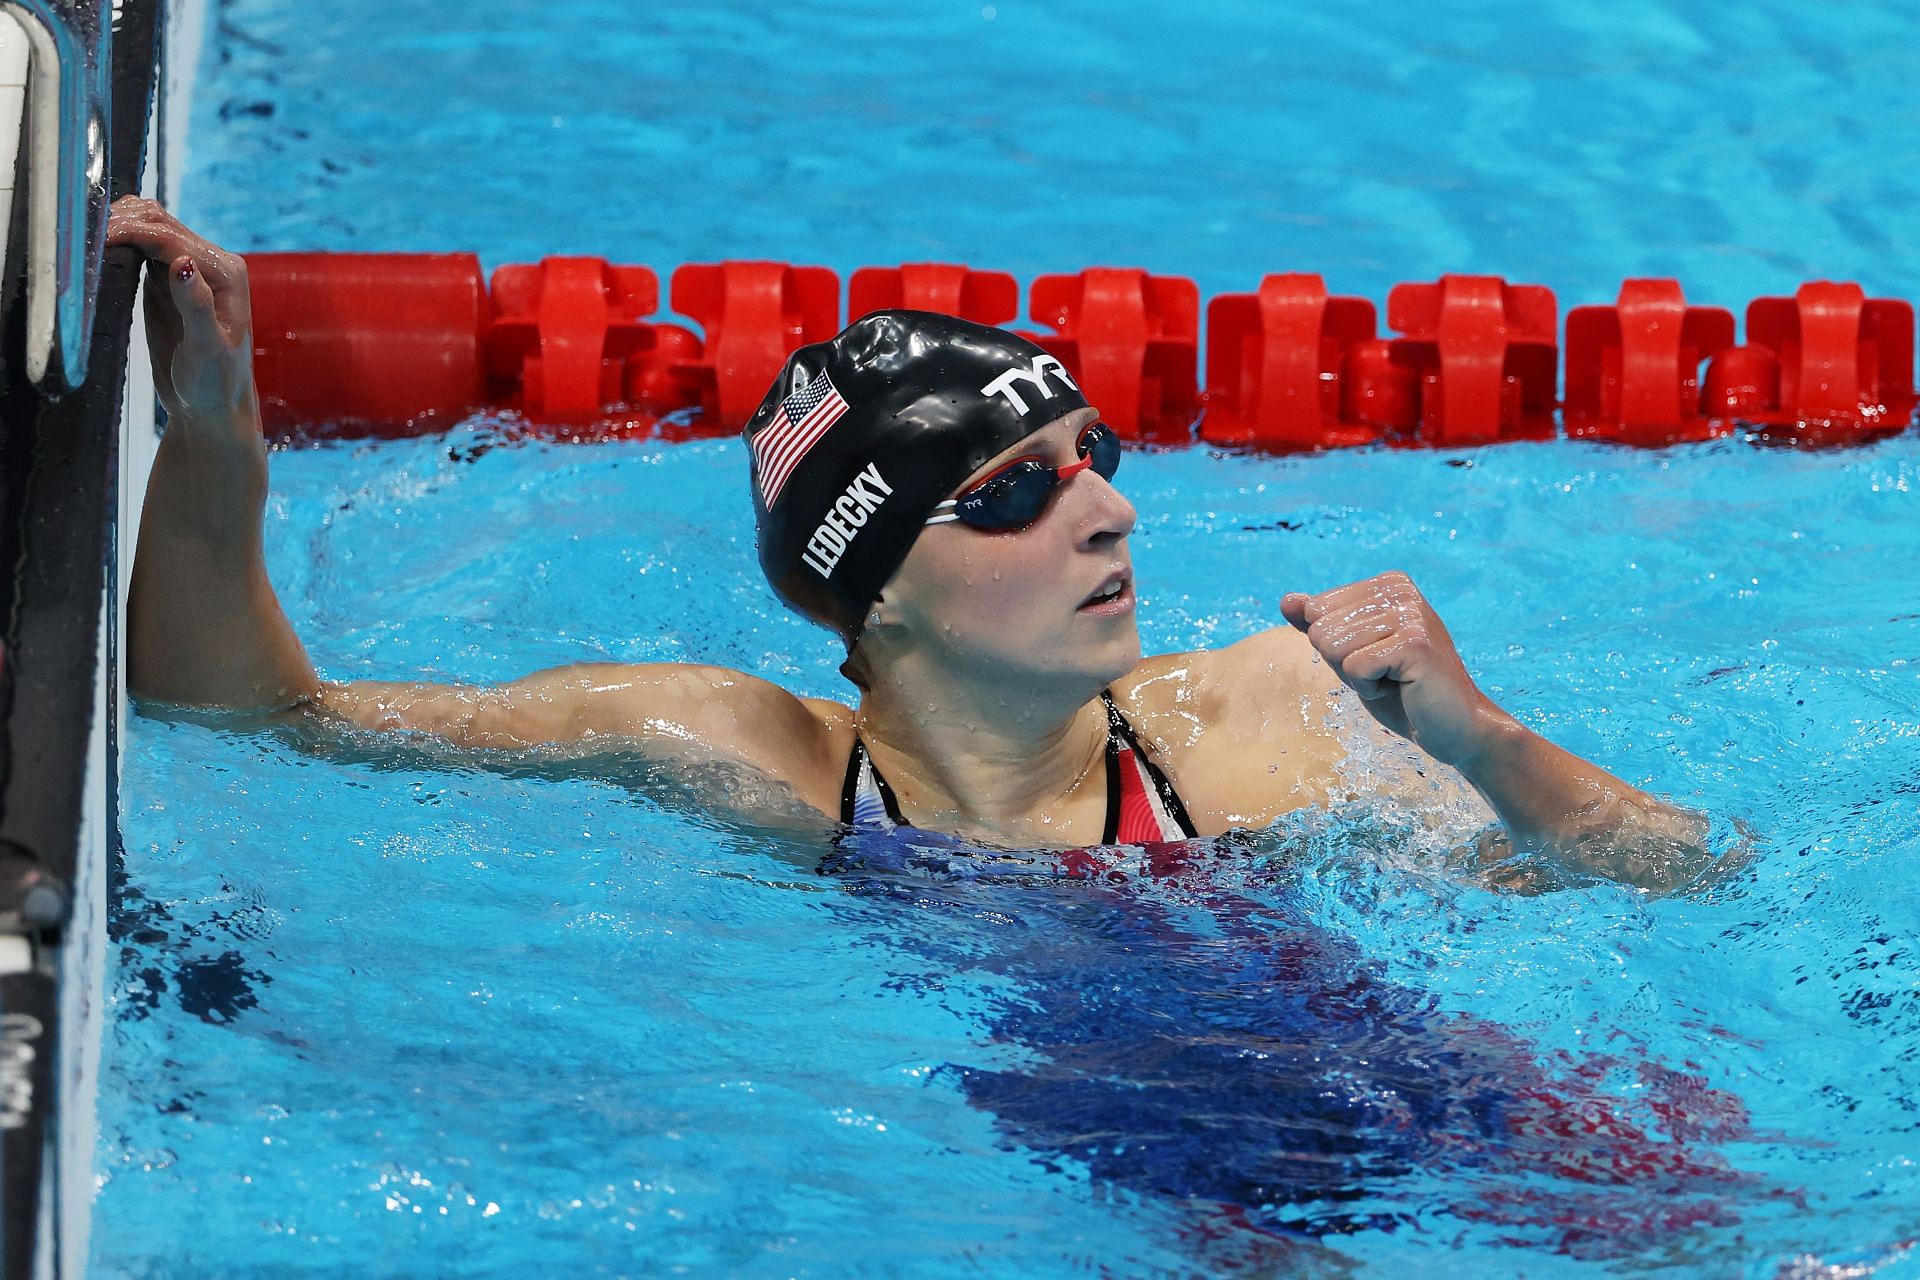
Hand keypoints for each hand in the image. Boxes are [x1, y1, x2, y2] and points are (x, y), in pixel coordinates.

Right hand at [105, 196, 257, 426]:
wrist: (210, 407)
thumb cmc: (214, 384)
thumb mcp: (206, 348)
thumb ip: (196, 305)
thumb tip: (182, 263)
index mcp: (226, 273)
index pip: (172, 238)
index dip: (134, 231)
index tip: (98, 236)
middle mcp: (210, 265)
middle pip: (160, 224)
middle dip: (123, 222)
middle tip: (83, 235)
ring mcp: (187, 271)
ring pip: (150, 230)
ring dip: (120, 226)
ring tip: (85, 236)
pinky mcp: (164, 283)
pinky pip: (141, 249)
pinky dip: (119, 241)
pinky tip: (96, 246)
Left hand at [1280, 571, 1512, 767]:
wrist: (1454, 727)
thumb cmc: (1402, 691)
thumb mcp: (1351, 654)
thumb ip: (1319, 624)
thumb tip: (1286, 601)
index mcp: (1386, 584)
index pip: (1315, 610)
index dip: (1335, 647)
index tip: (1375, 658)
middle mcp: (1399, 590)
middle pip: (1320, 628)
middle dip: (1342, 663)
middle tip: (1385, 673)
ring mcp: (1410, 613)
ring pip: (1333, 646)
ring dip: (1356, 677)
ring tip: (1394, 679)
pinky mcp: (1414, 642)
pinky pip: (1354, 667)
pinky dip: (1368, 689)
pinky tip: (1402, 688)